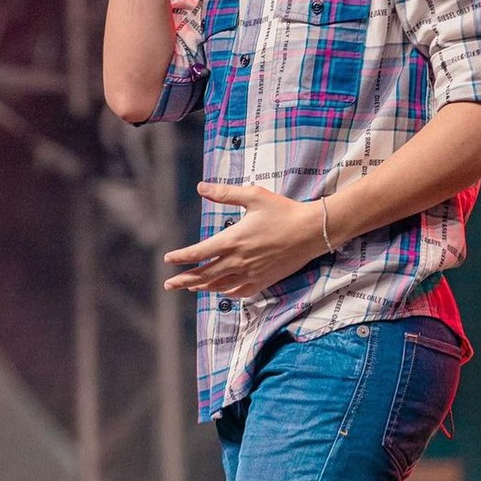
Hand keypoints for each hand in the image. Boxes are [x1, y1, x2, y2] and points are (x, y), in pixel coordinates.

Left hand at [163, 183, 324, 297]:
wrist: (311, 231)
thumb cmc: (283, 210)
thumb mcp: (254, 196)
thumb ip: (225, 193)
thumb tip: (200, 187)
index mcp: (234, 240)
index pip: (200, 252)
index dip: (182, 257)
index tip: (168, 259)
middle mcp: (239, 260)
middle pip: (205, 275)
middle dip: (184, 280)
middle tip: (169, 284)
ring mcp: (252, 273)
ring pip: (220, 286)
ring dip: (202, 287)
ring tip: (189, 287)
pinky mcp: (264, 280)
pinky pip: (240, 292)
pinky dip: (226, 293)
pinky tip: (220, 291)